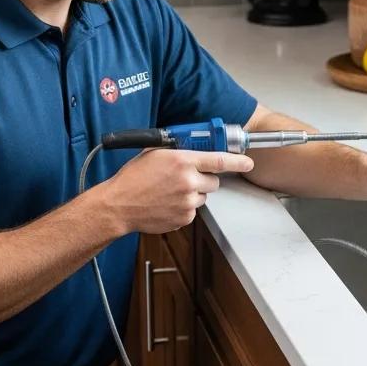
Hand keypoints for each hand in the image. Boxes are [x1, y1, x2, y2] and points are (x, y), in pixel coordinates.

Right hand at [102, 148, 253, 234]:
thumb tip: (194, 148)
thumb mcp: (154, 154)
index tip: (248, 163)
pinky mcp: (184, 217)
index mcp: (182, 161)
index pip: (219, 160)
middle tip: (188, 178)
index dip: (237, 161)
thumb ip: (178, 151)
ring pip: (204, 196)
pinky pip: (193, 210)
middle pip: (214, 181)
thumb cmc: (133, 178)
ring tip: (171, 192)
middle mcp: (188, 181)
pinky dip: (185, 206)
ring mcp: (187, 202)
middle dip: (205, 179)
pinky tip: (168, 203)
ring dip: (194, 193)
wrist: (119, 205)